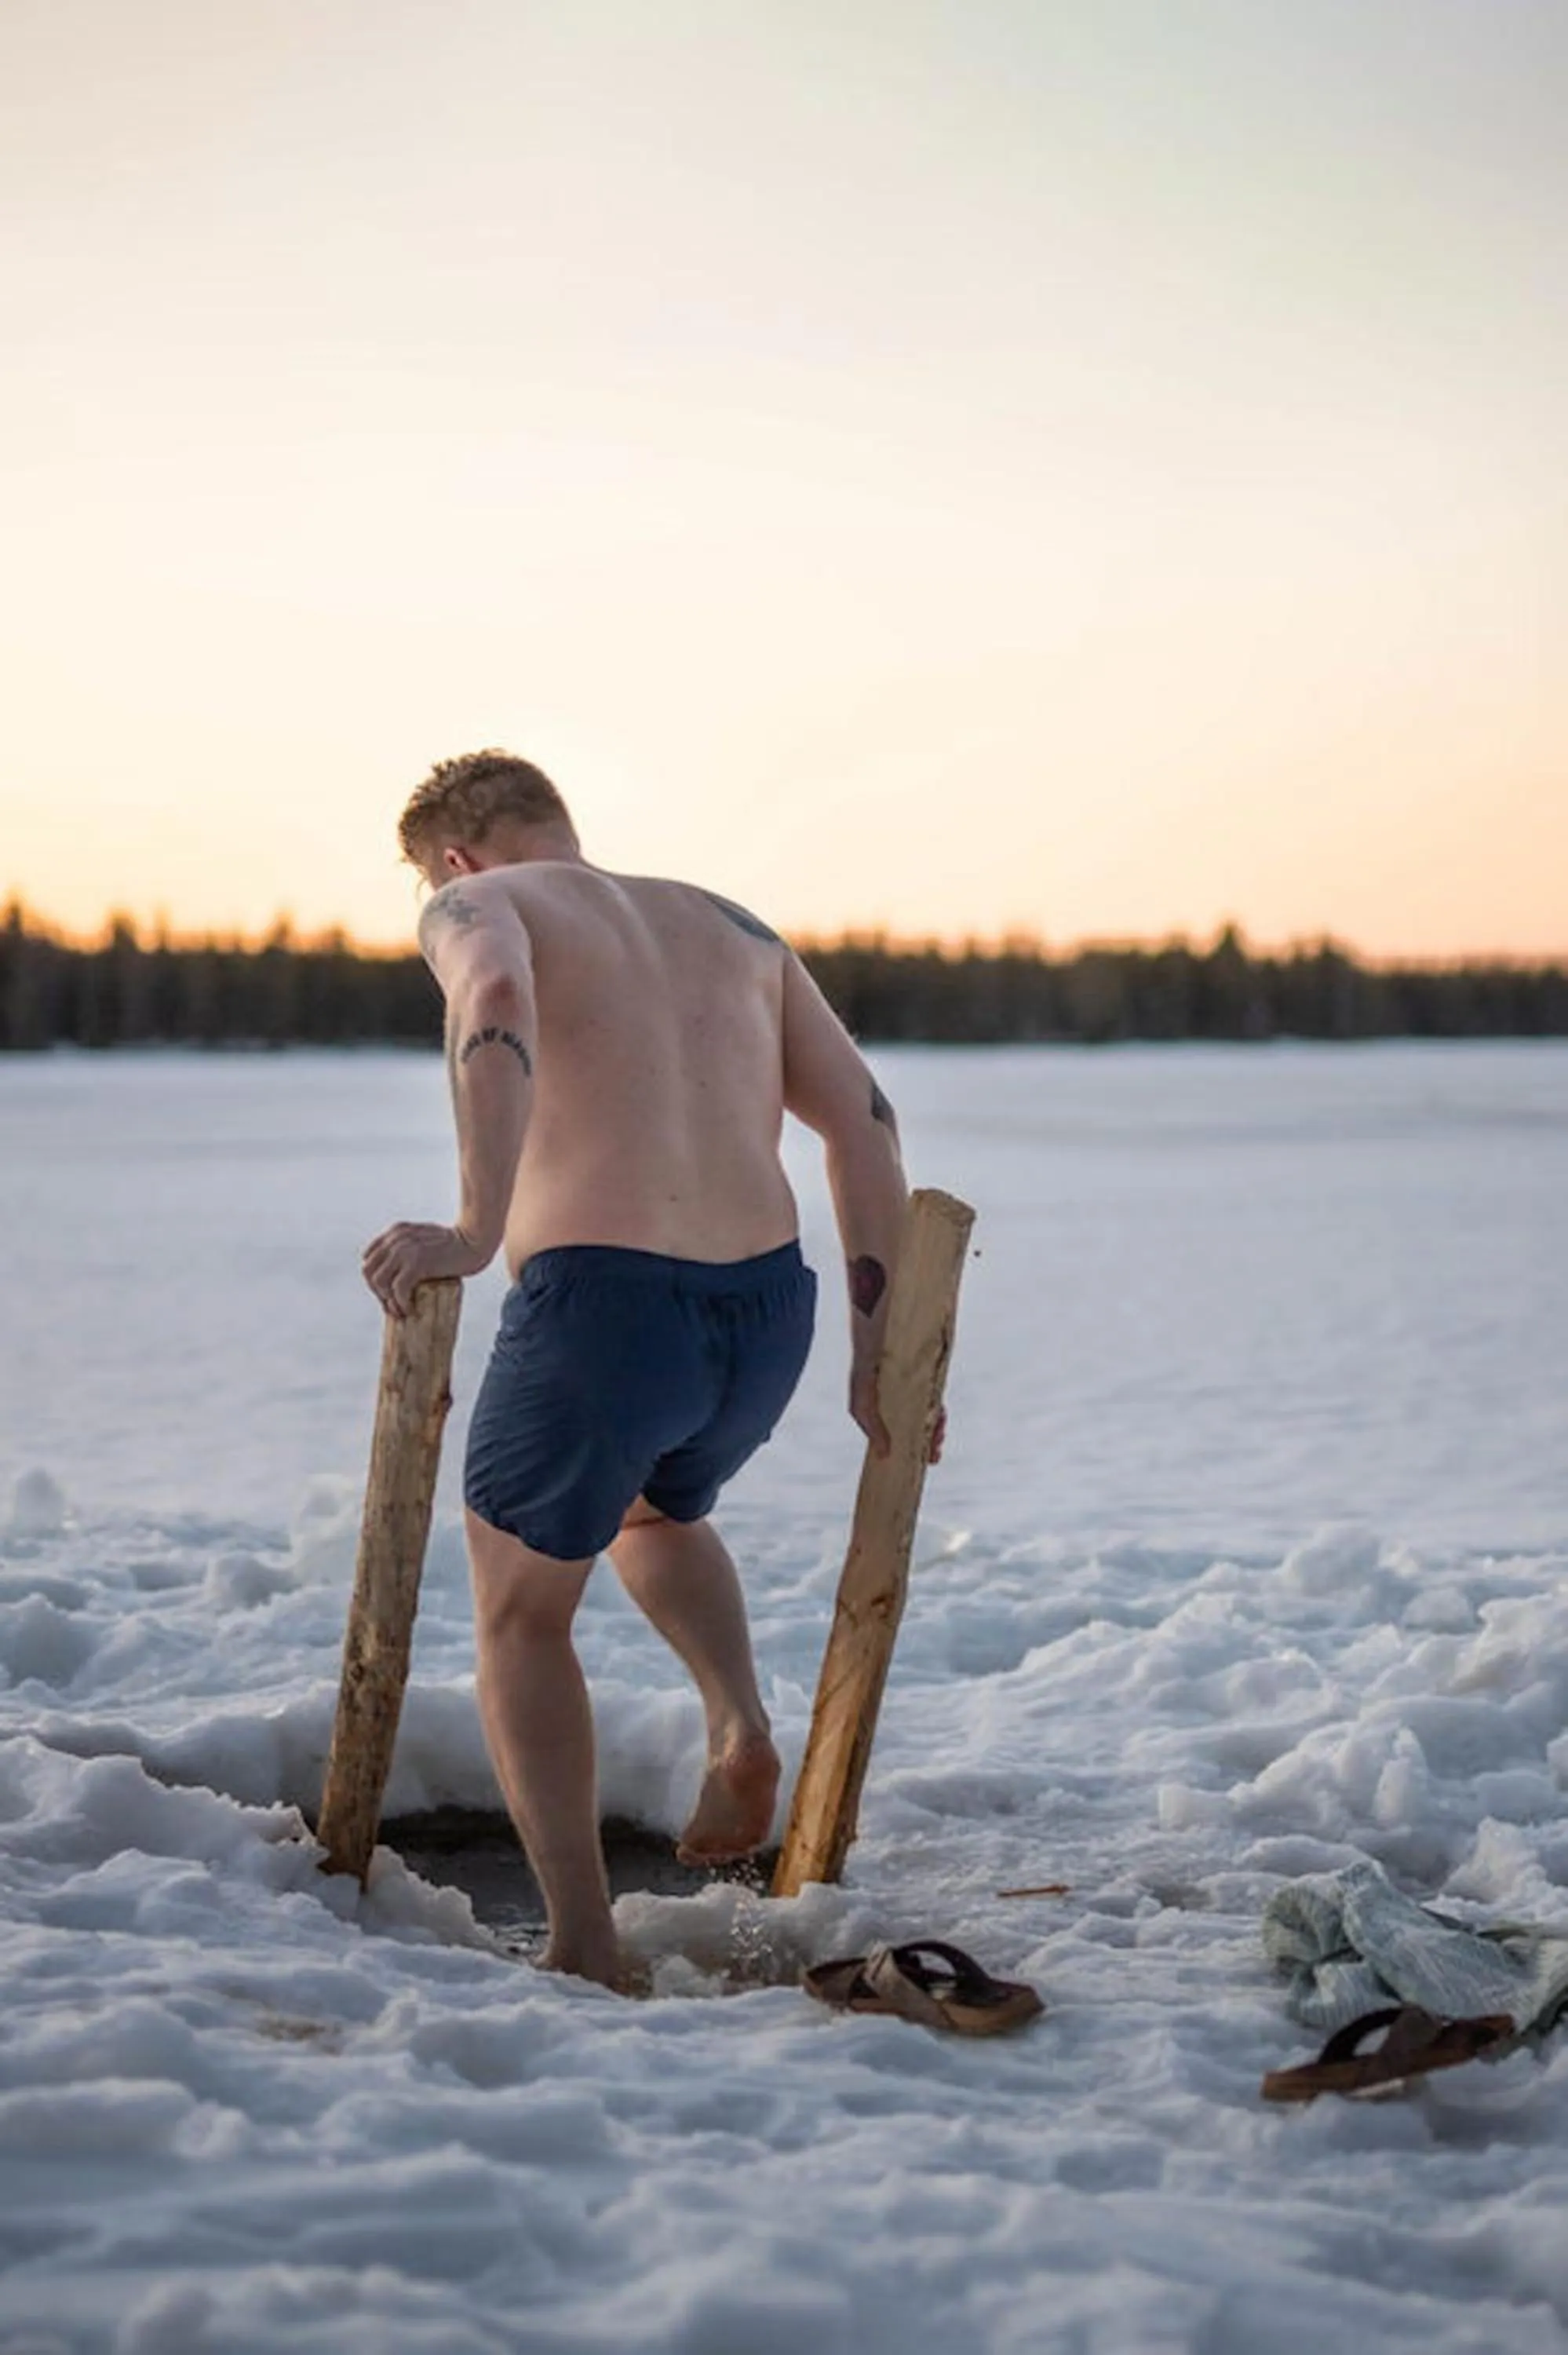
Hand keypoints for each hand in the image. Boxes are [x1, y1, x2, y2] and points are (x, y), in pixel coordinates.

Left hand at [361, 1221, 490, 1316]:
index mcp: (395, 1232)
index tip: (388, 1294)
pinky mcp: (417, 1262)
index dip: (374, 1279)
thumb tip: (399, 1273)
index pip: (368, 1258)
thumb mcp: (423, 1238)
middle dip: (377, 1293)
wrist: (475, 1241)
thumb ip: (409, 1246)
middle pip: (368, 1271)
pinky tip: (410, 1310)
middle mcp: (395, 1239)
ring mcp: (405, 1249)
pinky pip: (397, 1289)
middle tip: (393, 1307)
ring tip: (401, 1310)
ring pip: (378, 1282)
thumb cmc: (455, 1245)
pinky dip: (401, 1304)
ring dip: (387, 1300)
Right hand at [849, 1370, 948, 1465]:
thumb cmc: (865, 1367)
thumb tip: (883, 1454)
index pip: (898, 1437)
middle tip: (934, 1455)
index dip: (909, 1451)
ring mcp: (914, 1392)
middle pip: (917, 1430)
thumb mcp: (862, 1402)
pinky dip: (938, 1411)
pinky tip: (940, 1415)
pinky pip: (935, 1400)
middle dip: (927, 1444)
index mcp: (882, 1412)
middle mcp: (900, 1404)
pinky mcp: (926, 1379)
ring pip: (928, 1417)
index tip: (922, 1463)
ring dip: (935, 1429)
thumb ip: (872, 1427)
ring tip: (938, 1435)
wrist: (879, 1330)